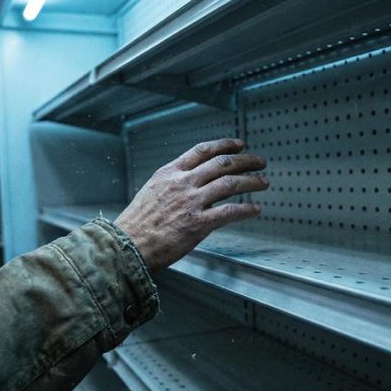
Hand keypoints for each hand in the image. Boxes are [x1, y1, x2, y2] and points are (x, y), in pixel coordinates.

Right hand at [115, 138, 268, 269]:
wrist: (126, 245)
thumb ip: (175, 183)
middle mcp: (182, 183)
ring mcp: (191, 202)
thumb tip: (196, 181)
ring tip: (264, 182)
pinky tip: (255, 209)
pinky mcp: (197, 223)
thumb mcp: (153, 191)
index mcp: (170, 173)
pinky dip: (246, 210)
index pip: (202, 151)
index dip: (225, 145)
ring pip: (230, 183)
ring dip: (252, 182)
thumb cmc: (138, 223)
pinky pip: (230, 212)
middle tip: (260, 162)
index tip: (239, 145)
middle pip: (222, 163)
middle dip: (246, 160)